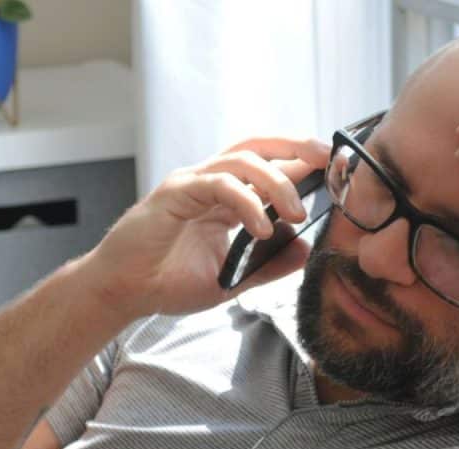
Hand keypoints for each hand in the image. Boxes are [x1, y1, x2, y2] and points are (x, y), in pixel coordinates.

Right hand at [83, 137, 330, 318]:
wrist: (123, 292)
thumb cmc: (168, 281)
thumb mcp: (231, 278)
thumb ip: (267, 265)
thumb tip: (304, 250)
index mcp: (225, 197)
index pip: (268, 165)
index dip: (301, 162)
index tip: (335, 170)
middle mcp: (210, 182)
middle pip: (259, 146)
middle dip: (296, 147)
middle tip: (327, 161)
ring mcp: (191, 183)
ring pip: (242, 161)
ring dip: (276, 183)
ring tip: (296, 212)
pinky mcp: (174, 193)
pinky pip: (218, 185)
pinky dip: (245, 202)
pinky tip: (261, 227)